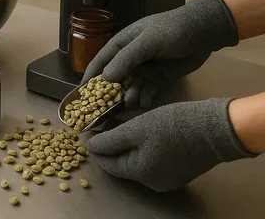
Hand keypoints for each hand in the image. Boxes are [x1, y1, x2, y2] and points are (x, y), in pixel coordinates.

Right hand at [82, 0, 238, 107]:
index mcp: (121, 45)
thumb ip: (126, 59)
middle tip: (105, 110)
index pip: (100, 63)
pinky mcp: (158, 79)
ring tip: (132, 104)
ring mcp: (144, 69)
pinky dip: (144, 98)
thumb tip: (106, 78)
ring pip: (130, 88)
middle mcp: (129, 59)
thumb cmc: (171, 30)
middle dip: (109, 94)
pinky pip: (146, 92)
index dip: (89, 78)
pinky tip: (145, 103)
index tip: (80, 95)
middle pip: (113, 79)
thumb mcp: (147, 42)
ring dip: (129, 96)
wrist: (203, 32)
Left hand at [87, 98, 253, 191]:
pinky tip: (141, 129)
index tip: (87, 129)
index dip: (95, 146)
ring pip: (137, 160)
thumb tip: (91, 147)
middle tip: (103, 122)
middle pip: (122, 163)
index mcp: (141, 174)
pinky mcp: (179, 169)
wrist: (216, 127)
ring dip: (126, 143)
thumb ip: (110, 140)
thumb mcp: (136, 128)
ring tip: (120, 122)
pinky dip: (143, 146)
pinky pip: (152, 158)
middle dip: (111, 144)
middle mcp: (154, 182)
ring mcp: (168, 177)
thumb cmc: (173, 126)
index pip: (108, 164)